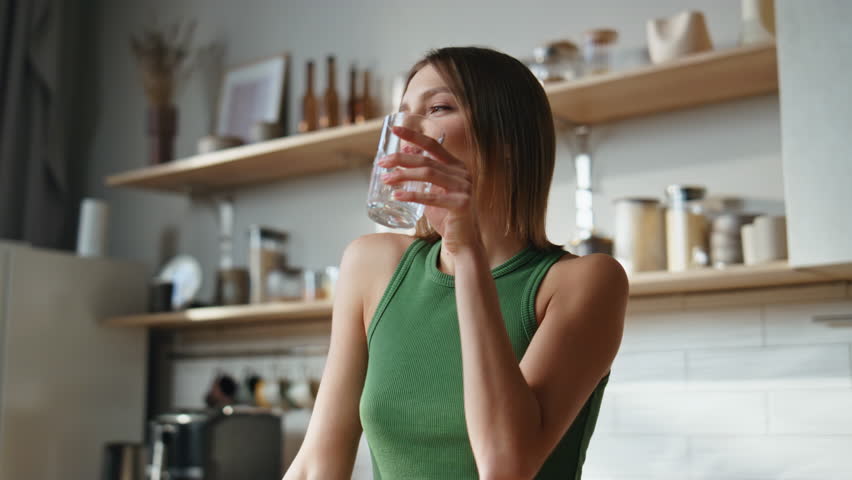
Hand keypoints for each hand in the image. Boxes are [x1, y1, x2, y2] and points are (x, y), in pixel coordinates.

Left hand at [378, 126, 480, 254]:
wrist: (463, 241)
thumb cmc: (446, 216)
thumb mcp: (433, 191)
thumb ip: (423, 173)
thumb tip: (406, 151)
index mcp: (456, 166)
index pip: (433, 145)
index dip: (413, 135)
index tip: (394, 129)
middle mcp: (462, 173)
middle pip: (426, 159)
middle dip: (401, 159)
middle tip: (382, 163)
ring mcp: (464, 188)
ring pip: (428, 174)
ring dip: (404, 175)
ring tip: (385, 179)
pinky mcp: (461, 204)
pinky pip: (432, 197)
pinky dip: (412, 195)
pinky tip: (396, 196)